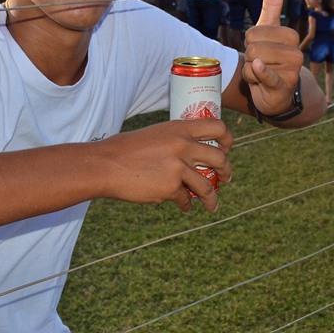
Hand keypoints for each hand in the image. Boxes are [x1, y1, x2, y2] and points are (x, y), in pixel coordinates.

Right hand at [96, 119, 232, 212]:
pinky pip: (186, 199)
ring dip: (212, 199)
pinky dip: (186, 205)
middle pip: (219, 158)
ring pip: (207, 187)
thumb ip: (175, 140)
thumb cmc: (125, 149)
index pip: (217, 126)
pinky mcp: (171, 188)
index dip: (227, 138)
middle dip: (226, 171)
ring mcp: (178, 167)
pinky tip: (183, 207)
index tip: (227, 148)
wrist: (105, 165)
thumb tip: (193, 153)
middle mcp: (182, 145)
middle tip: (226, 178)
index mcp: (179, 128)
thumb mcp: (154, 133)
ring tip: (213, 206)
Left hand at [242, 0, 303, 116]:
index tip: (260, 49)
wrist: (278, 94)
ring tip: (261, 75)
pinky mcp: (282, 87)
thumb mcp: (269, 31)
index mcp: (290, 37)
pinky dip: (261, 72)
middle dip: (250, 57)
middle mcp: (295, 53)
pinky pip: (268, 75)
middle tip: (260, 64)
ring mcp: (291, 71)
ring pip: (254, 61)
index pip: (254, 32)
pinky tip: (258, 68)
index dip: (250, 42)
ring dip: (250, 71)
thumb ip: (272, 5)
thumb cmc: (270, 59)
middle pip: (254, 46)